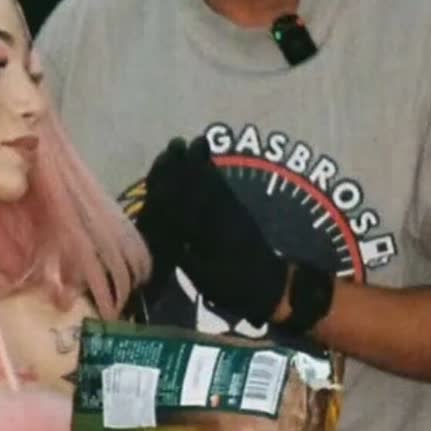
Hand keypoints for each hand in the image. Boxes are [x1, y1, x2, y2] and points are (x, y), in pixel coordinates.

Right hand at [138, 137, 287, 324]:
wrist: (272, 287)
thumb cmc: (237, 287)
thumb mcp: (208, 280)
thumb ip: (187, 258)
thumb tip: (166, 238)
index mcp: (210, 233)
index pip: (185, 205)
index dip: (171, 187)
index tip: (158, 171)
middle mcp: (220, 217)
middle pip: (198, 187)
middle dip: (185, 166)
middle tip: (174, 144)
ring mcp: (232, 213)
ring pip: (211, 184)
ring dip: (200, 163)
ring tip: (190, 143)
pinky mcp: (240, 214)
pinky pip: (223, 189)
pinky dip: (214, 174)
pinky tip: (207, 162)